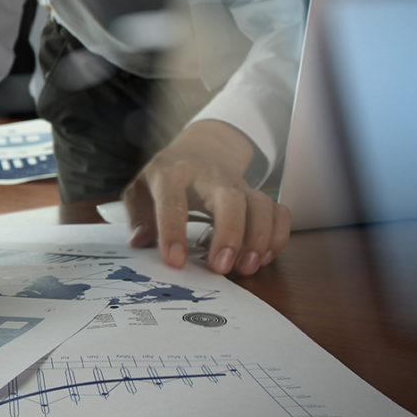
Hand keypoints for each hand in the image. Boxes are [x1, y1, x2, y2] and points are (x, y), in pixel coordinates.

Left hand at [122, 120, 289, 275]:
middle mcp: (210, 178)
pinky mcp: (257, 194)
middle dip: (230, 234)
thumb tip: (140, 242)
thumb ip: (138, 215)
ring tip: (247, 267)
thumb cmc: (167, 176)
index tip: (176, 262)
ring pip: (260, 205)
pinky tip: (264, 257)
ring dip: (259, 239)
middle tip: (222, 268)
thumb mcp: (141, 188)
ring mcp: (238, 185)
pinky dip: (277, 235)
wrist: (203, 149)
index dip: (173, 232)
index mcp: (173, 175)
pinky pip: (278, 211)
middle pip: (229, 199)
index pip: (172, 201)